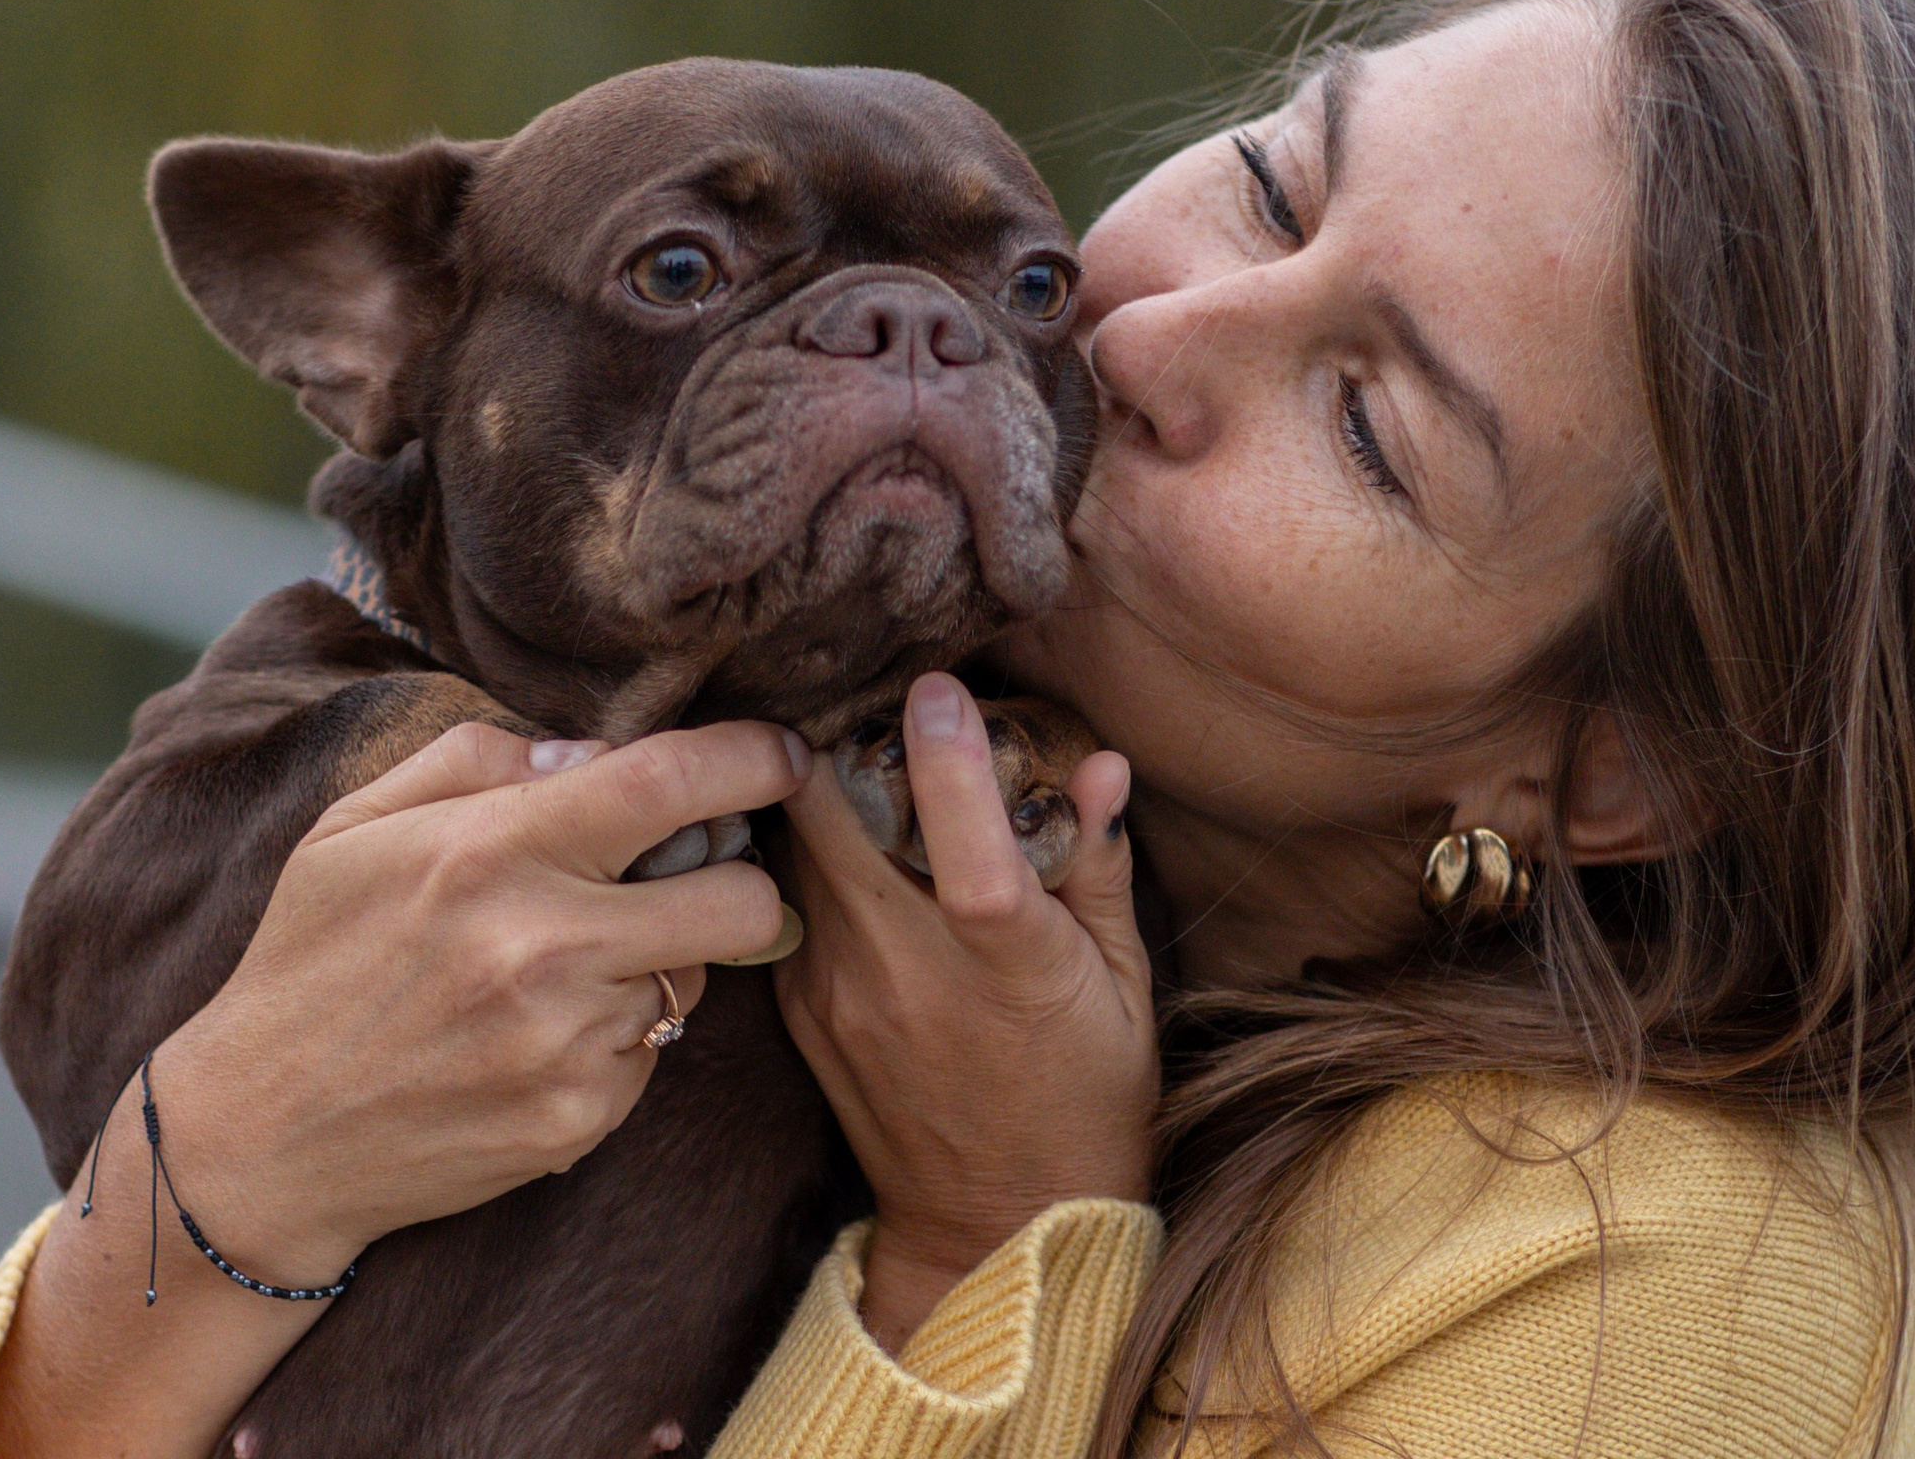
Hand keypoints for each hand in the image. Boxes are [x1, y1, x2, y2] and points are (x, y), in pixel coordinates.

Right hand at [156, 719, 804, 1279]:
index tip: (786, 754)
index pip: (671, 784)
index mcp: (492, 851)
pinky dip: (614, 1039)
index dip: (753, 760)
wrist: (256, 1139)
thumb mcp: (356, 827)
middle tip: (692, 875)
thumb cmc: (311, 960)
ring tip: (557, 970)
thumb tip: (594, 751)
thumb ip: (478, 760)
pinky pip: (650, 1054)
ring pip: (695, 979)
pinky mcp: (577, 1120)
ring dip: (656, 963)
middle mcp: (543, 947)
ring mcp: (566, 1043)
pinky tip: (532, 1039)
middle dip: (741, 879)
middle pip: (742, 900)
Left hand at [776, 672, 1152, 1350]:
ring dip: (818, 788)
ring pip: (796, 847)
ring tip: (853, 749)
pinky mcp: (800, 1008)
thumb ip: (1101, 871)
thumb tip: (1100, 764)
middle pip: (834, 823)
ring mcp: (840, 992)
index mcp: (1007, 966)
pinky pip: (788, 898)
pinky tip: (839, 832)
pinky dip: (807, 851)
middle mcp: (909, 973)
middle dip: (845, 741)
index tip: (937, 687)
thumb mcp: (1126, 988)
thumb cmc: (1088, 1097)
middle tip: (872, 698)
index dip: (948, 761)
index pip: (967, 851)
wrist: (996, 1228)